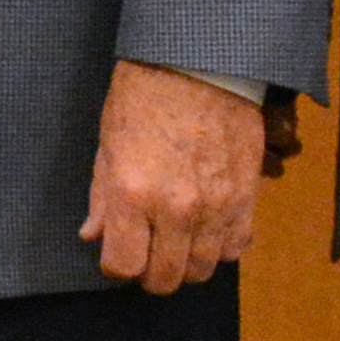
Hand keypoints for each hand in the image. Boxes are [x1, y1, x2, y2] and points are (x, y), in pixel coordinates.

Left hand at [79, 62, 264, 293]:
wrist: (199, 62)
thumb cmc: (145, 96)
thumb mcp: (108, 144)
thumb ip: (102, 198)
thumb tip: (93, 236)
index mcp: (132, 194)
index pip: (123, 267)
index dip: (117, 266)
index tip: (118, 253)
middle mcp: (175, 208)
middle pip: (165, 278)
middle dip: (151, 273)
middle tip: (148, 252)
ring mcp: (215, 205)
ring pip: (203, 269)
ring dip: (187, 261)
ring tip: (178, 239)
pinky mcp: (246, 196)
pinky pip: (236, 246)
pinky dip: (221, 244)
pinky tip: (208, 226)